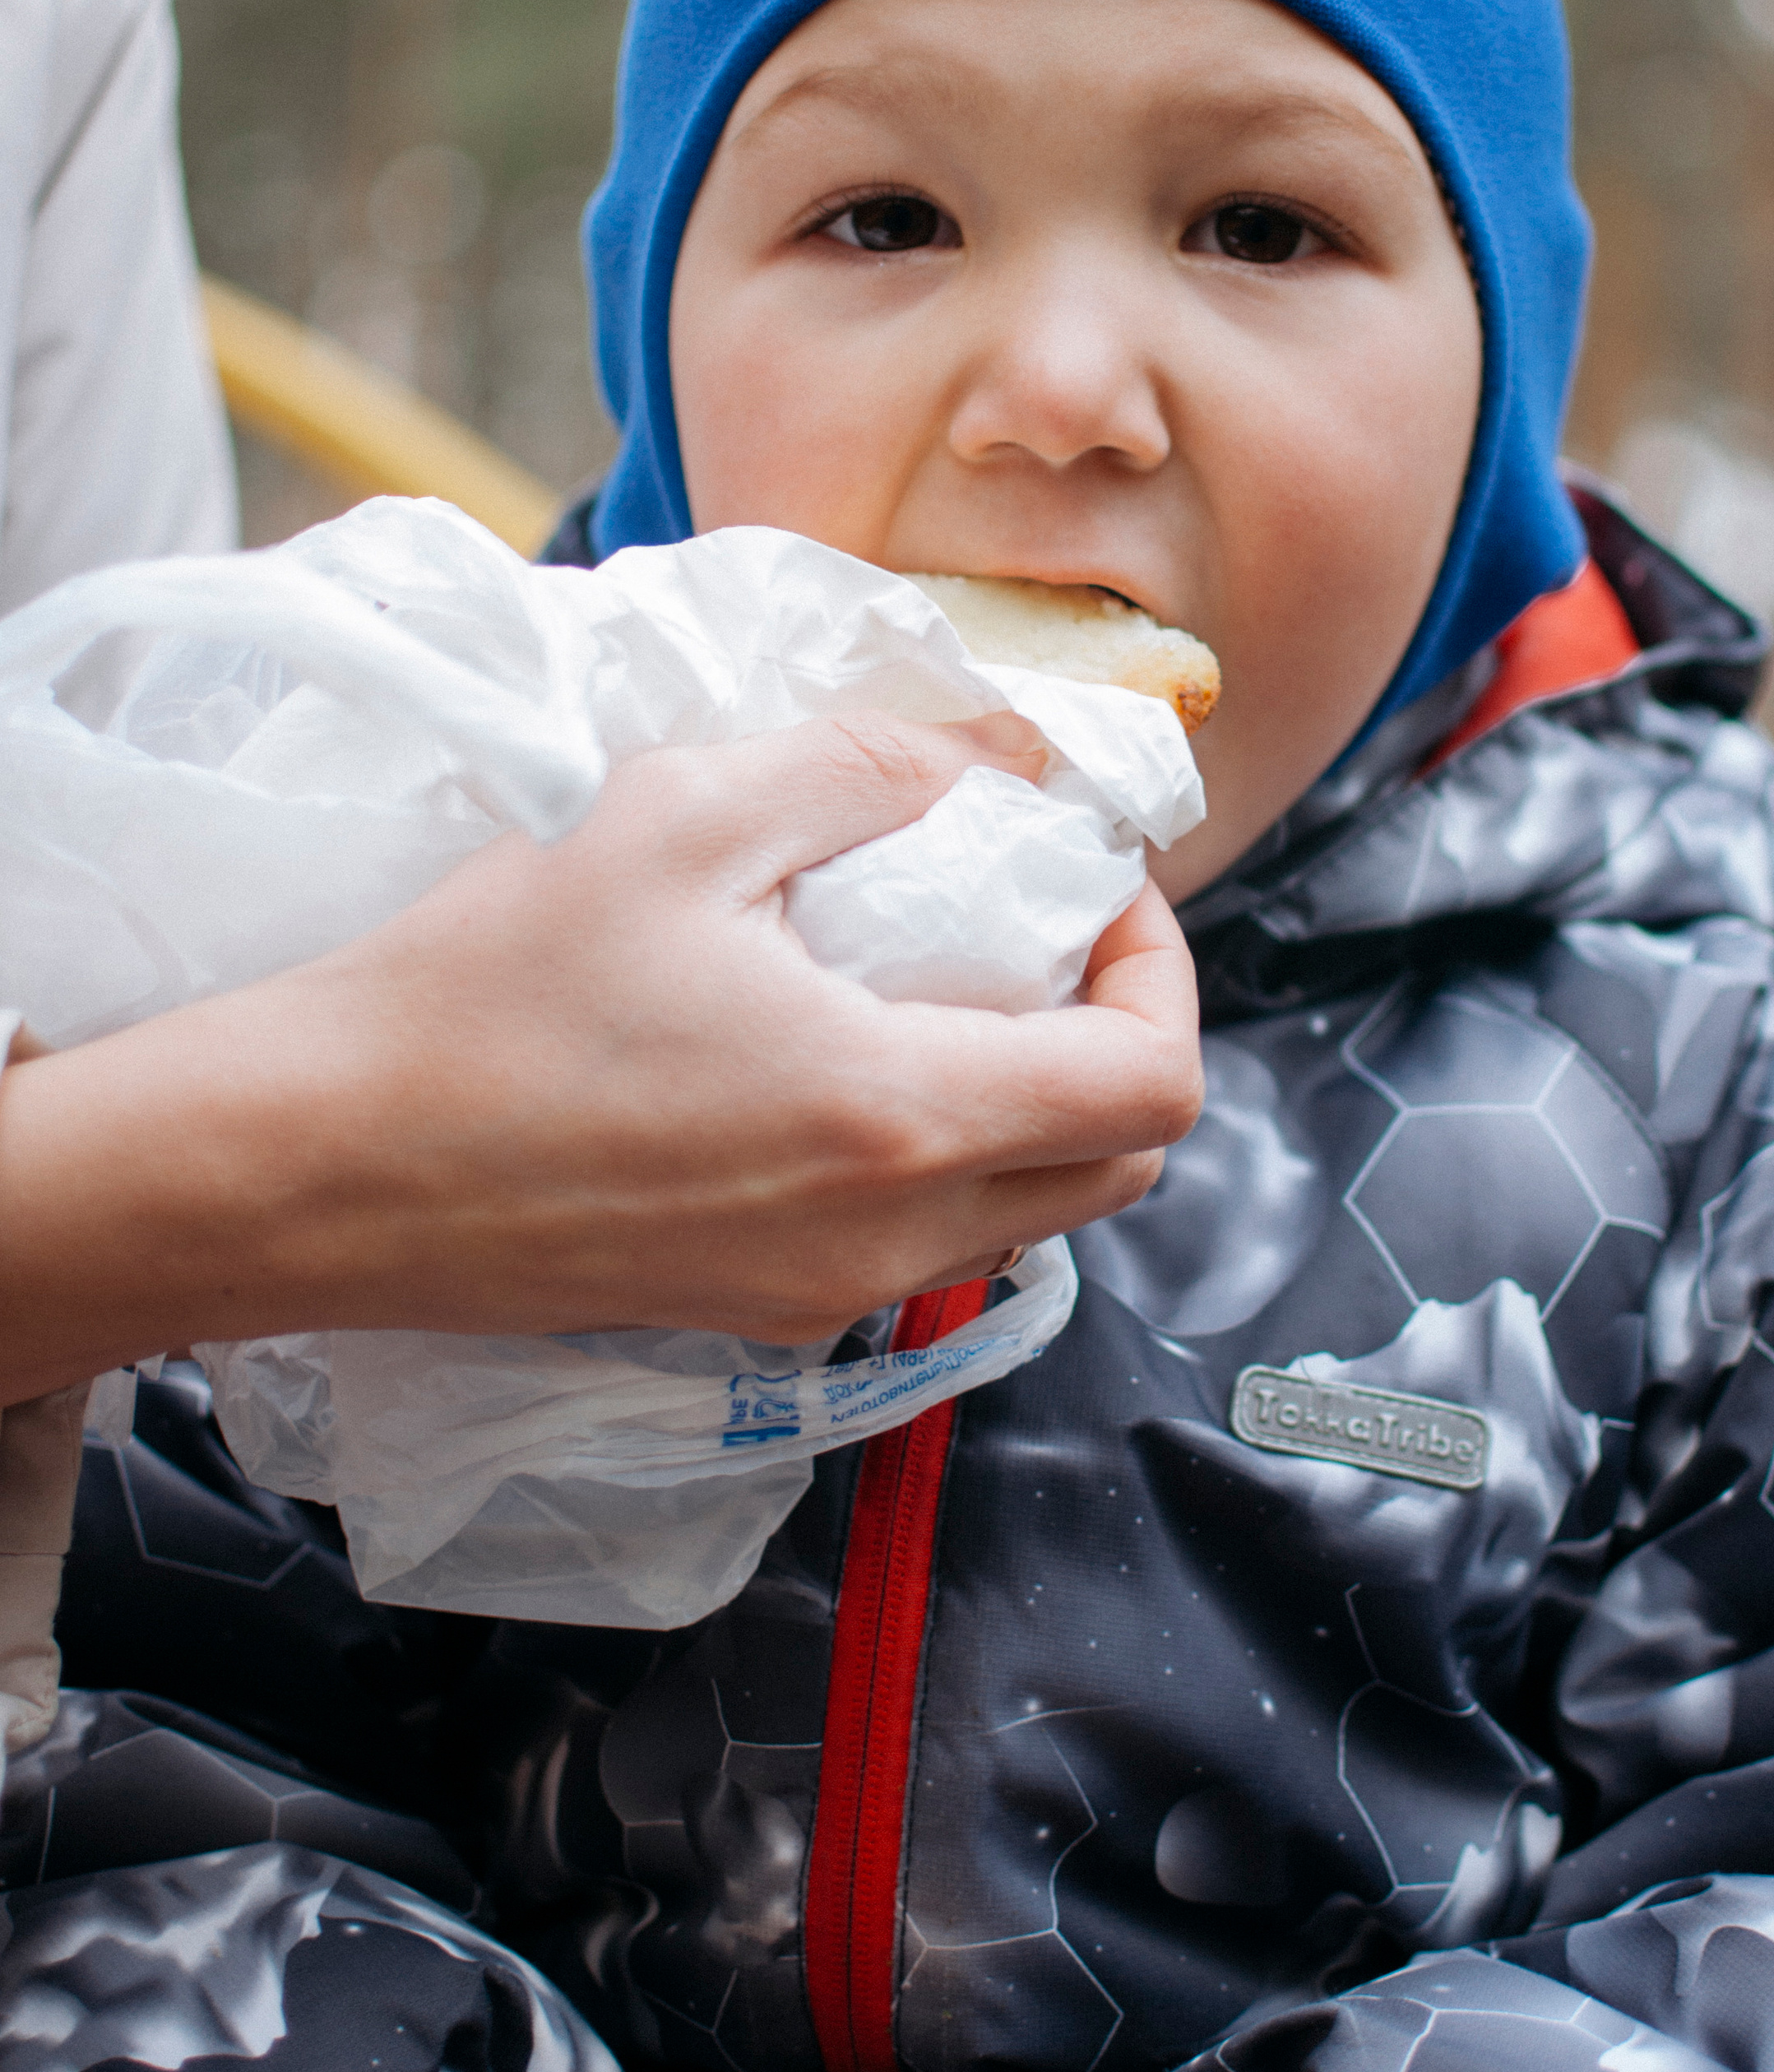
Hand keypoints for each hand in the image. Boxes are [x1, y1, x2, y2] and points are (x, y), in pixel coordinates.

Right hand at [0, 715, 1202, 1389]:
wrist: (314, 1166)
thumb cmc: (484, 990)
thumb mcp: (681, 816)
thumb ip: (864, 770)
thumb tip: (982, 758)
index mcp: (895, 1116)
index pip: (1154, 1082)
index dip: (1161, 966)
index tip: (1091, 880)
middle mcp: (885, 1235)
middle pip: (1117, 1167)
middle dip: (1120, 1035)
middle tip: (1038, 926)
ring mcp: (819, 1296)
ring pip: (1023, 1215)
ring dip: (1032, 1099)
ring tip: (934, 977)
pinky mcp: (749, 1314)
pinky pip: (917, 1243)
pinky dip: (938, 1152)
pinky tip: (833, 1050)